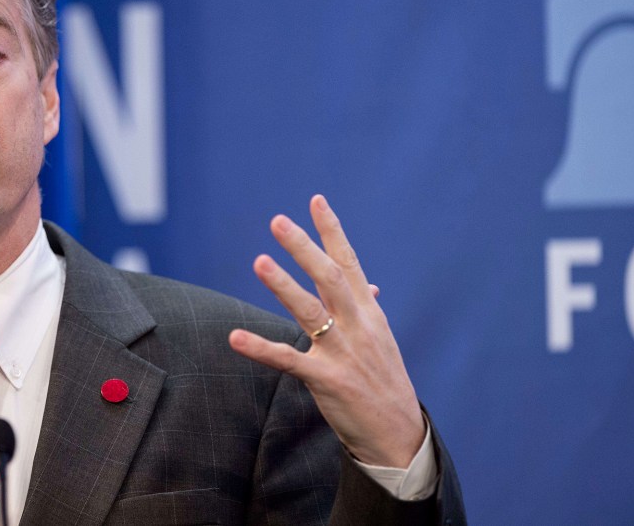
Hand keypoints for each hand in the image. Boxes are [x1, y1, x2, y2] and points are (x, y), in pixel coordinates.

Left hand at [229, 195, 423, 467]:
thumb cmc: (384, 381)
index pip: (349, 262)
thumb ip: (365, 308)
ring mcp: (342, 352)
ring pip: (310, 312)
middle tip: (278, 221)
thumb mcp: (380, 339)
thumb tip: (367, 283)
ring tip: (259, 261)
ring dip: (283, 285)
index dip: (331, 231)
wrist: (398, 433)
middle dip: (304, 248)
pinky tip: (235, 337)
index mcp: (369, 312)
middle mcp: (357, 326)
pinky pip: (289, 360)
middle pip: (329, 277)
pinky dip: (261, 348)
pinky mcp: (327, 380)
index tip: (316, 200)